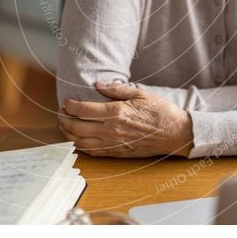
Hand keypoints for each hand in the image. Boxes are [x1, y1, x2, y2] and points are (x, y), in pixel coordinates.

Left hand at [58, 80, 192, 157]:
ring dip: (68, 134)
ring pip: (80, 142)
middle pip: (76, 127)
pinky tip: (77, 139)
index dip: (70, 106)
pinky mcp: (116, 153)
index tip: (66, 102)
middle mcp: (112, 130)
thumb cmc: (160, 112)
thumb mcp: (139, 93)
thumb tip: (97, 84)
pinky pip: (91, 152)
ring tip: (65, 125)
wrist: (175, 134)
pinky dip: (79, 146)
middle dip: (64, 119)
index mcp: (117, 113)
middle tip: (62, 112)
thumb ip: (116, 89)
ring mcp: (113, 144)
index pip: (83, 110)